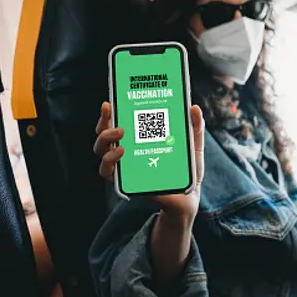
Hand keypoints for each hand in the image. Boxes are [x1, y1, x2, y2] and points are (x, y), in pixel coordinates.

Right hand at [93, 102, 204, 221]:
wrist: (189, 196)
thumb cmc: (187, 168)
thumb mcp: (193, 145)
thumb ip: (195, 127)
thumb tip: (194, 108)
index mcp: (140, 138)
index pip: (118, 121)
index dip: (110, 111)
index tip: (111, 101)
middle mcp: (128, 151)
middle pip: (104, 134)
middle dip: (104, 122)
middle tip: (114, 114)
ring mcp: (125, 167)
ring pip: (101, 152)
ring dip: (105, 139)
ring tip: (120, 134)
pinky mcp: (126, 183)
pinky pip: (108, 172)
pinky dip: (110, 162)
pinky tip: (121, 153)